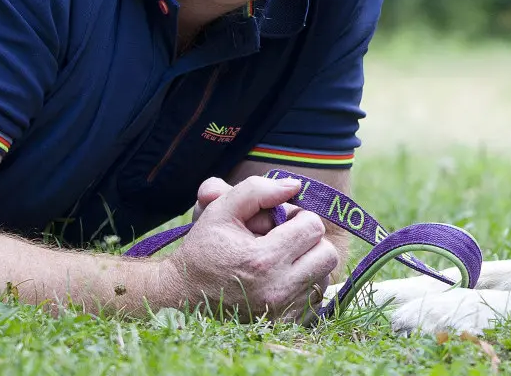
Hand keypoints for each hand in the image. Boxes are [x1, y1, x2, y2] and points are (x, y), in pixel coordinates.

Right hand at [167, 176, 338, 320]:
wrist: (184, 295)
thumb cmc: (203, 248)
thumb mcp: (221, 210)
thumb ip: (257, 190)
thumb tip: (295, 185)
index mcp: (264, 260)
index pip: (313, 227)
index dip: (300, 217)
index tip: (281, 221)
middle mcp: (278, 289)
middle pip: (326, 254)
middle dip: (310, 240)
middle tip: (286, 238)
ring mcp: (283, 311)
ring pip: (324, 276)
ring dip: (309, 262)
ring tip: (281, 259)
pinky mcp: (285, 324)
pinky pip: (315, 299)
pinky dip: (304, 284)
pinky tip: (281, 277)